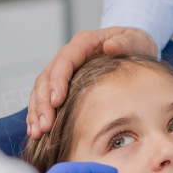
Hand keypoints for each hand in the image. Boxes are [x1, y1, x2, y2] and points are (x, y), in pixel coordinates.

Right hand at [27, 27, 156, 138]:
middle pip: (46, 77)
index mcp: (83, 43)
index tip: (57, 101)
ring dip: (36, 111)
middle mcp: (69, 56)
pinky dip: (38, 113)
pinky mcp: (63, 83)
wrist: (134, 48)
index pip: (65, 60)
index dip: (58, 80)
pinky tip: (37, 130)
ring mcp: (63, 70)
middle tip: (45, 126)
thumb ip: (126, 41)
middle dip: (43, 103)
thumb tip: (111, 46)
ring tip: (37, 133)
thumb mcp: (136, 39)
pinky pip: (45, 98)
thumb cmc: (135, 43)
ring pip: (41, 90)